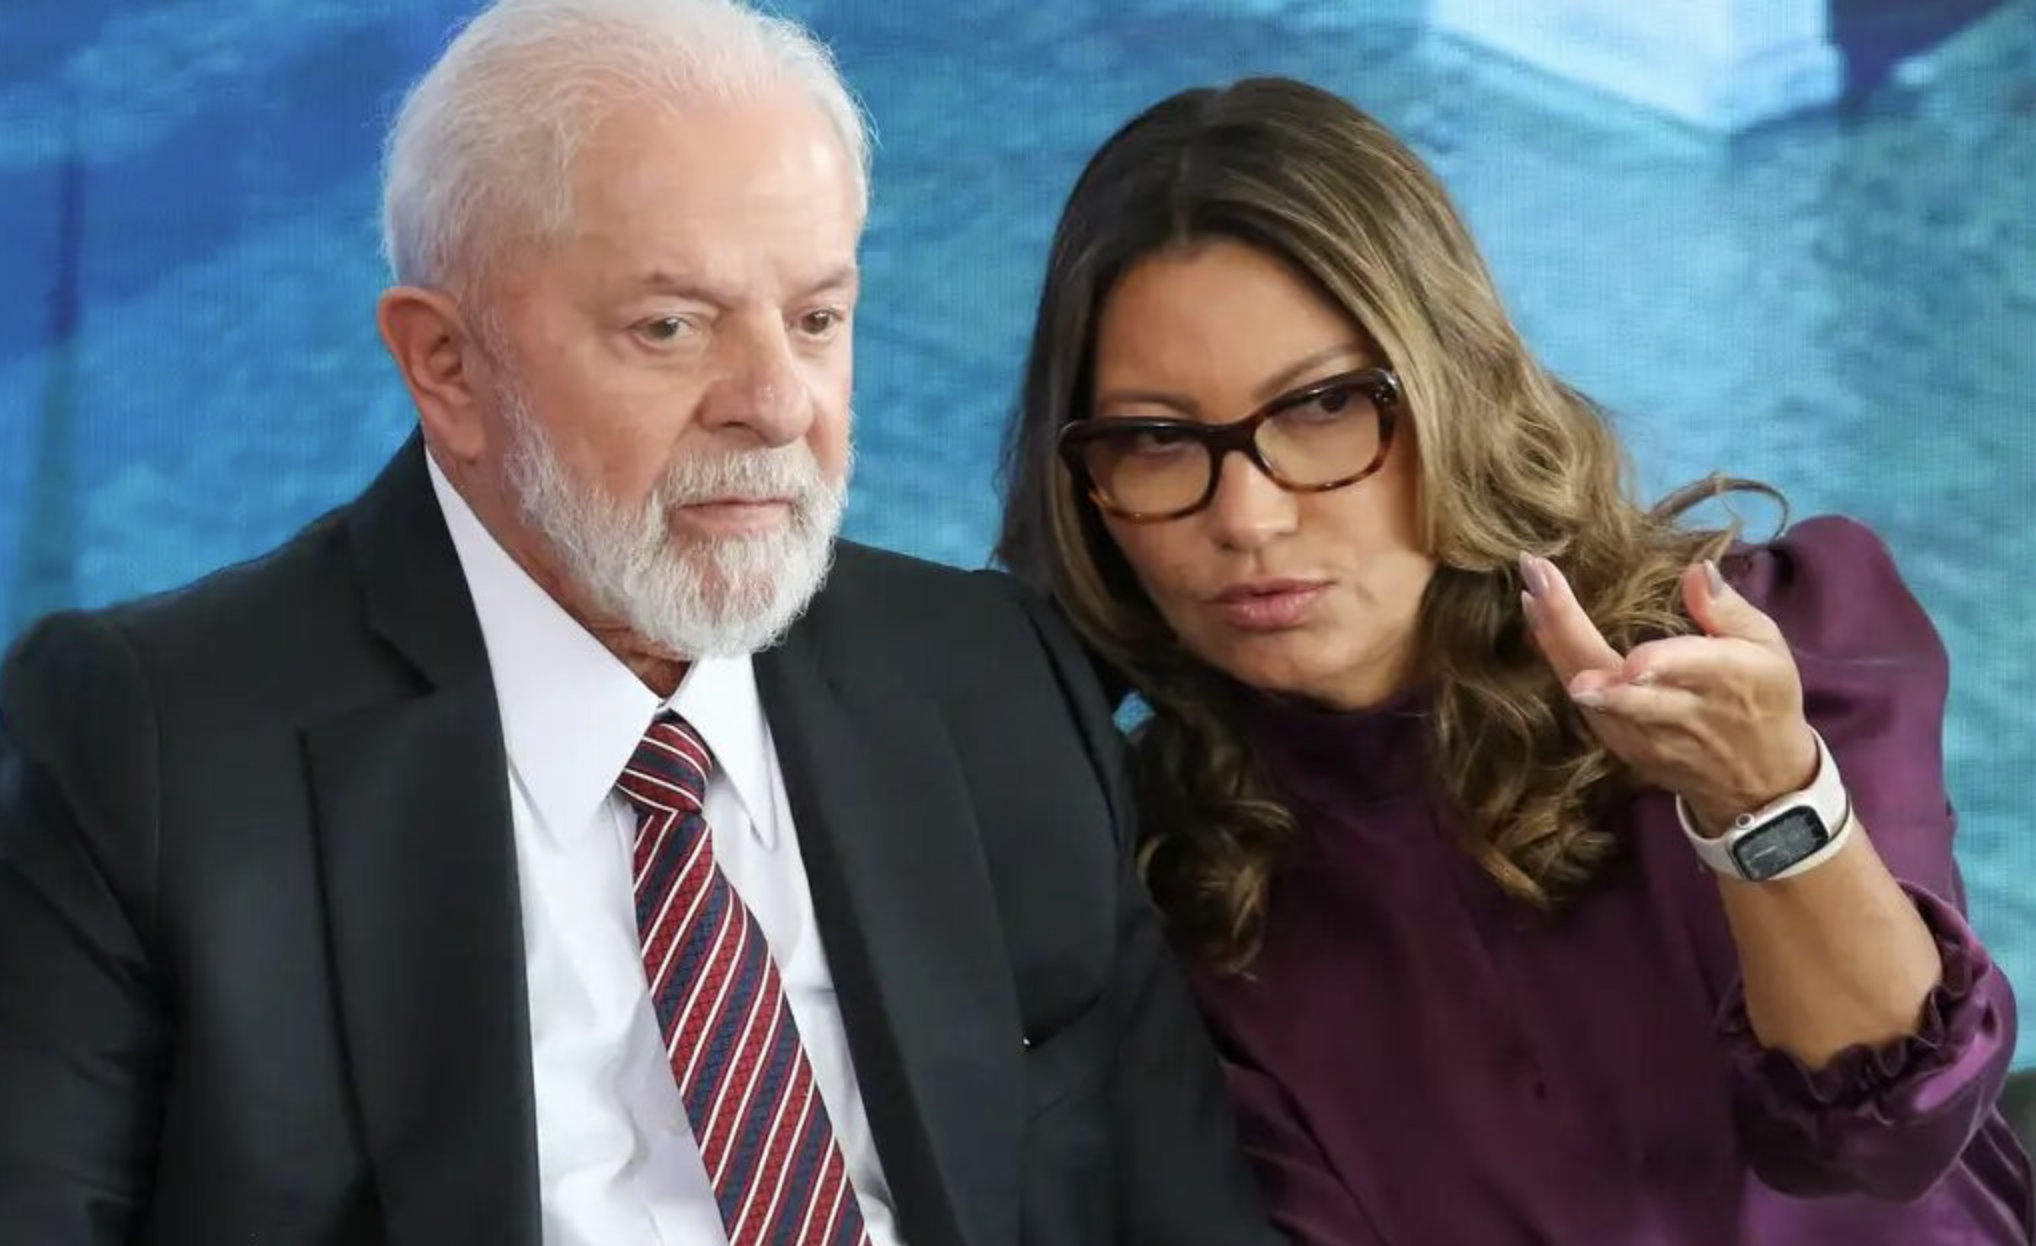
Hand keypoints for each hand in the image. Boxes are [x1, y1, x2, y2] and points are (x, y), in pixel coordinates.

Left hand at [1519, 554, 1818, 833]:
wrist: (1757, 783)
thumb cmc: (1764, 697)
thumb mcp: (1768, 647)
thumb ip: (1729, 610)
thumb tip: (1696, 569)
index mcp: (1725, 680)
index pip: (1684, 670)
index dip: (1654, 663)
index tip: (1625, 649)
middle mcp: (1680, 714)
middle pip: (1617, 682)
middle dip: (1571, 634)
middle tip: (1537, 585)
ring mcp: (1644, 738)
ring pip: (1591, 694)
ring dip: (1554, 645)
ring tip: (1530, 596)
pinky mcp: (1623, 748)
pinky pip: (1584, 705)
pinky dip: (1559, 664)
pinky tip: (1539, 626)